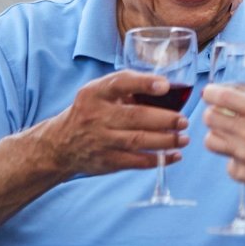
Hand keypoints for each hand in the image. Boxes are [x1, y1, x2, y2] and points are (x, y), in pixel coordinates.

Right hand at [36, 70, 188, 176]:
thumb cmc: (90, 111)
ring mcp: (101, 140)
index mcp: (96, 93)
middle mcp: (97, 116)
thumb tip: (167, 86)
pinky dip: (158, 160)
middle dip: (164, 119)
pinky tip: (174, 156)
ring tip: (183, 138)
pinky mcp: (107, 161)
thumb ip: (126, 86)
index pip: (119, 83)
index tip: (165, 86)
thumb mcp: (98, 92)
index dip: (143, 83)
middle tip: (184, 120)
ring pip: (138, 141)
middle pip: (135, 117)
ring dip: (166, 141)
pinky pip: (136, 162)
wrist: (60, 144)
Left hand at [201, 84, 244, 198]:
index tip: (212, 92)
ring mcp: (244, 156)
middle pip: (209, 117)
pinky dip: (233, 159)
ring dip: (218, 134)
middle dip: (213, 111)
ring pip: (211, 140)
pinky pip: (228, 164)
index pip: (223, 97)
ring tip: (230, 134)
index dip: (212, 92)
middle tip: (223, 112)